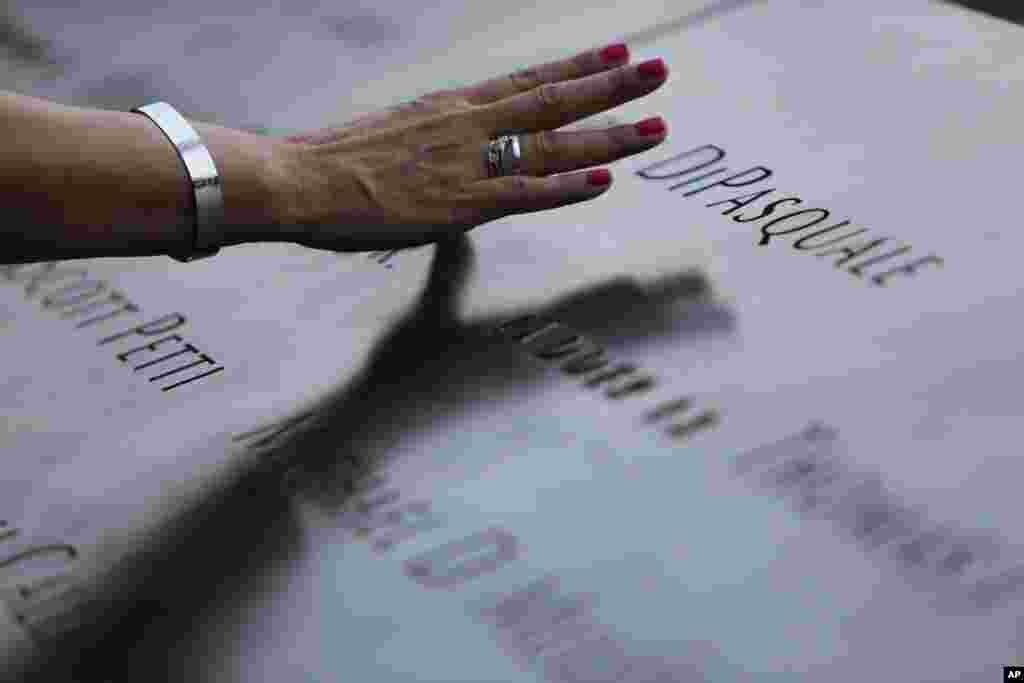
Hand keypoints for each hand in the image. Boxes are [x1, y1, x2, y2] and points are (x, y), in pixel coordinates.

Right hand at [272, 43, 668, 251]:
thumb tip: (460, 151)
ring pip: (553, 142)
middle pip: (554, 100)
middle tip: (657, 71)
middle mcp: (471, 125)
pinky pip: (526, 192)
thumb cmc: (340, 162)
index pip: (529, 80)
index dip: (577, 66)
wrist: (302, 180)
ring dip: (607, 133)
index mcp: (455, 107)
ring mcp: (470, 162)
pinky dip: (568, 185)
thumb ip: (440, 141)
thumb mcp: (399, 134)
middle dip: (610, 86)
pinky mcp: (462, 203)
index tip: (616, 51)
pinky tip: (604, 179)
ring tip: (653, 124)